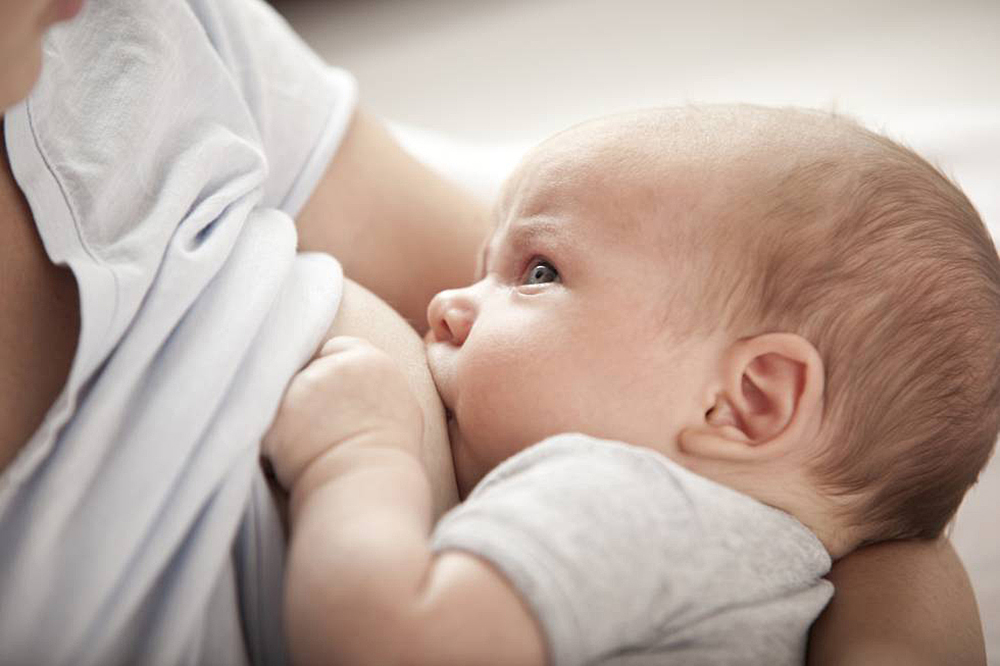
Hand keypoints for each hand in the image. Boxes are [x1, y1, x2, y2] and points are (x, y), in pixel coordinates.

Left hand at [263, 336, 423, 490]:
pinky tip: (294, 459)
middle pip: (308, 368)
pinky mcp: (276, 413)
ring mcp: (304, 388)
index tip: (334, 395)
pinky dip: (274, 439)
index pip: (337, 347)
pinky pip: (266, 421)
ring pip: (286, 394)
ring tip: (312, 447)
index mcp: (372, 361)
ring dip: (291, 415)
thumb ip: (376, 381)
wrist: (367, 493)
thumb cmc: (390, 459)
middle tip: (321, 426)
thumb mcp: (399, 406)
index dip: (331, 369)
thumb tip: (358, 373)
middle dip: (309, 391)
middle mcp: (336, 367)